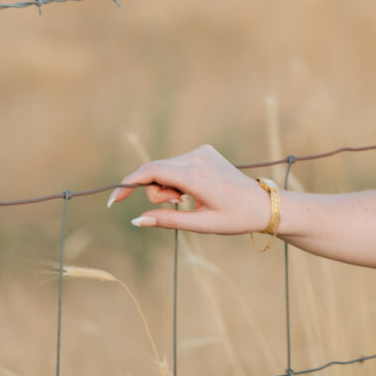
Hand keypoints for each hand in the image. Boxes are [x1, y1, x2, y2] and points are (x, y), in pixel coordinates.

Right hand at [106, 144, 273, 233]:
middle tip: (179, 206)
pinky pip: (176, 164)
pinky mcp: (204, 150)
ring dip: (167, 186)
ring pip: (164, 168)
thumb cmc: (234, 218)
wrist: (262, 204)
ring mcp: (200, 151)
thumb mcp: (200, 225)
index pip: (149, 172)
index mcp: (195, 176)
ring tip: (189, 200)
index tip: (113, 201)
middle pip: (154, 172)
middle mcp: (196, 157)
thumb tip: (136, 220)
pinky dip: (177, 178)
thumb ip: (167, 221)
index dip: (127, 184)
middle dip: (156, 192)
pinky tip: (196, 190)